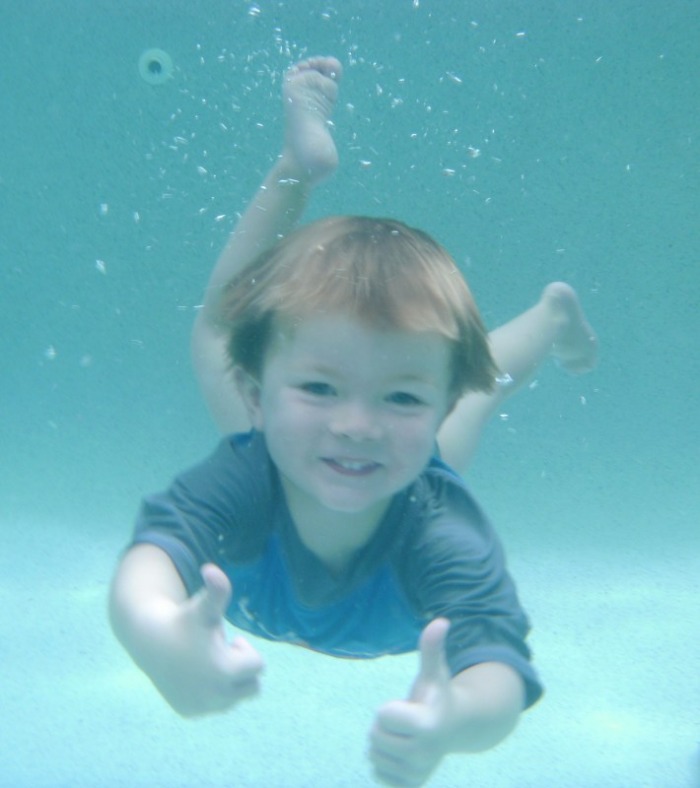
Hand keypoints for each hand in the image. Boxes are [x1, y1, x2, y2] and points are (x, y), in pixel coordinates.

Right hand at [149, 563, 264, 716]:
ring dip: (227, 680)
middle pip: (252, 687)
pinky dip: (210, 692)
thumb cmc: (183, 620)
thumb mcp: (203, 607)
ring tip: (205, 662)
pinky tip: (193, 675)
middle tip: (218, 651)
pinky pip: (215, 705)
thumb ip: (217, 591)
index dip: (244, 650)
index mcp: (225, 672)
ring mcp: (202, 708)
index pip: (258, 666)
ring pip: (234, 698)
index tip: (228, 640)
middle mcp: (215, 697)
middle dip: (240, 668)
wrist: (149, 640)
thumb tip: (211, 569)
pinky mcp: (189, 712)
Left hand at [369, 618, 454, 786]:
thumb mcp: (434, 671)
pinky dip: (384, 763)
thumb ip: (432, 648)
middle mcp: (423, 755)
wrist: (455, 729)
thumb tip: (441, 620)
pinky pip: (377, 774)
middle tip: (405, 722)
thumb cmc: (438, 695)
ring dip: (384, 744)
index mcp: (426, 726)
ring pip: (374, 756)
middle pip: (375, 737)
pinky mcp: (410, 786)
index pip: (382, 715)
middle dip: (384, 725)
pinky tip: (402, 754)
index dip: (391, 707)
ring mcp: (417, 774)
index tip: (409, 707)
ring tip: (405, 737)